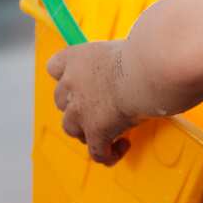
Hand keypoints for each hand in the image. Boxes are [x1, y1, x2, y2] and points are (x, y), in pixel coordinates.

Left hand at [47, 40, 133, 165]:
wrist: (147, 68)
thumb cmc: (142, 52)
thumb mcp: (118, 48)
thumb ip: (110, 60)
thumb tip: (122, 68)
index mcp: (77, 58)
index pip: (55, 67)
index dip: (66, 76)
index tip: (80, 81)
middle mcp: (72, 83)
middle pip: (62, 101)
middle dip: (76, 106)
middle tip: (99, 107)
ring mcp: (80, 110)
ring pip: (72, 128)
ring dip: (87, 131)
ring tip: (109, 129)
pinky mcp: (96, 132)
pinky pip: (97, 153)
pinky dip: (109, 154)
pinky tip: (123, 146)